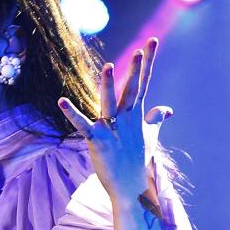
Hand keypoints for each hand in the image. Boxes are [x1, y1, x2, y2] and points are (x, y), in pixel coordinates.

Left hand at [57, 37, 172, 200]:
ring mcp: (112, 129)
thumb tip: (168, 109)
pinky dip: (71, 113)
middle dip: (136, 70)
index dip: (148, 62)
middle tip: (139, 50)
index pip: (144, 82)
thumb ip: (156, 119)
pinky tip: (61, 101)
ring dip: (108, 86)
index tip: (152, 41)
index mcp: (136, 114)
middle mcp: (126, 119)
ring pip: (110, 103)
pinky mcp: (97, 140)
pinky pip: (82, 125)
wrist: (131, 187)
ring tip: (109, 66)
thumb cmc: (139, 161)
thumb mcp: (150, 137)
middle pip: (132, 90)